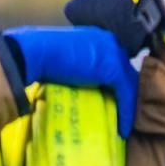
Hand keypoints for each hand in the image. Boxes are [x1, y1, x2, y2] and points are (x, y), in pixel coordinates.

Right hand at [5, 27, 137, 137]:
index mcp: (98, 38)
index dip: (115, 85)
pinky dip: (126, 111)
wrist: (35, 54)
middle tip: (121, 114)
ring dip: (128, 105)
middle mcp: (109, 42)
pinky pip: (126, 92)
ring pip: (129, 83)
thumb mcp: (67, 62)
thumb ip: (80, 69)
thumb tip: (81, 86)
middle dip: (125, 94)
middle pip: (126, 72)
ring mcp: (113, 54)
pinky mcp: (113, 69)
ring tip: (123, 123)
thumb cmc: (41, 56)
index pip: (115, 63)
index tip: (113, 102)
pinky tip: (123, 127)